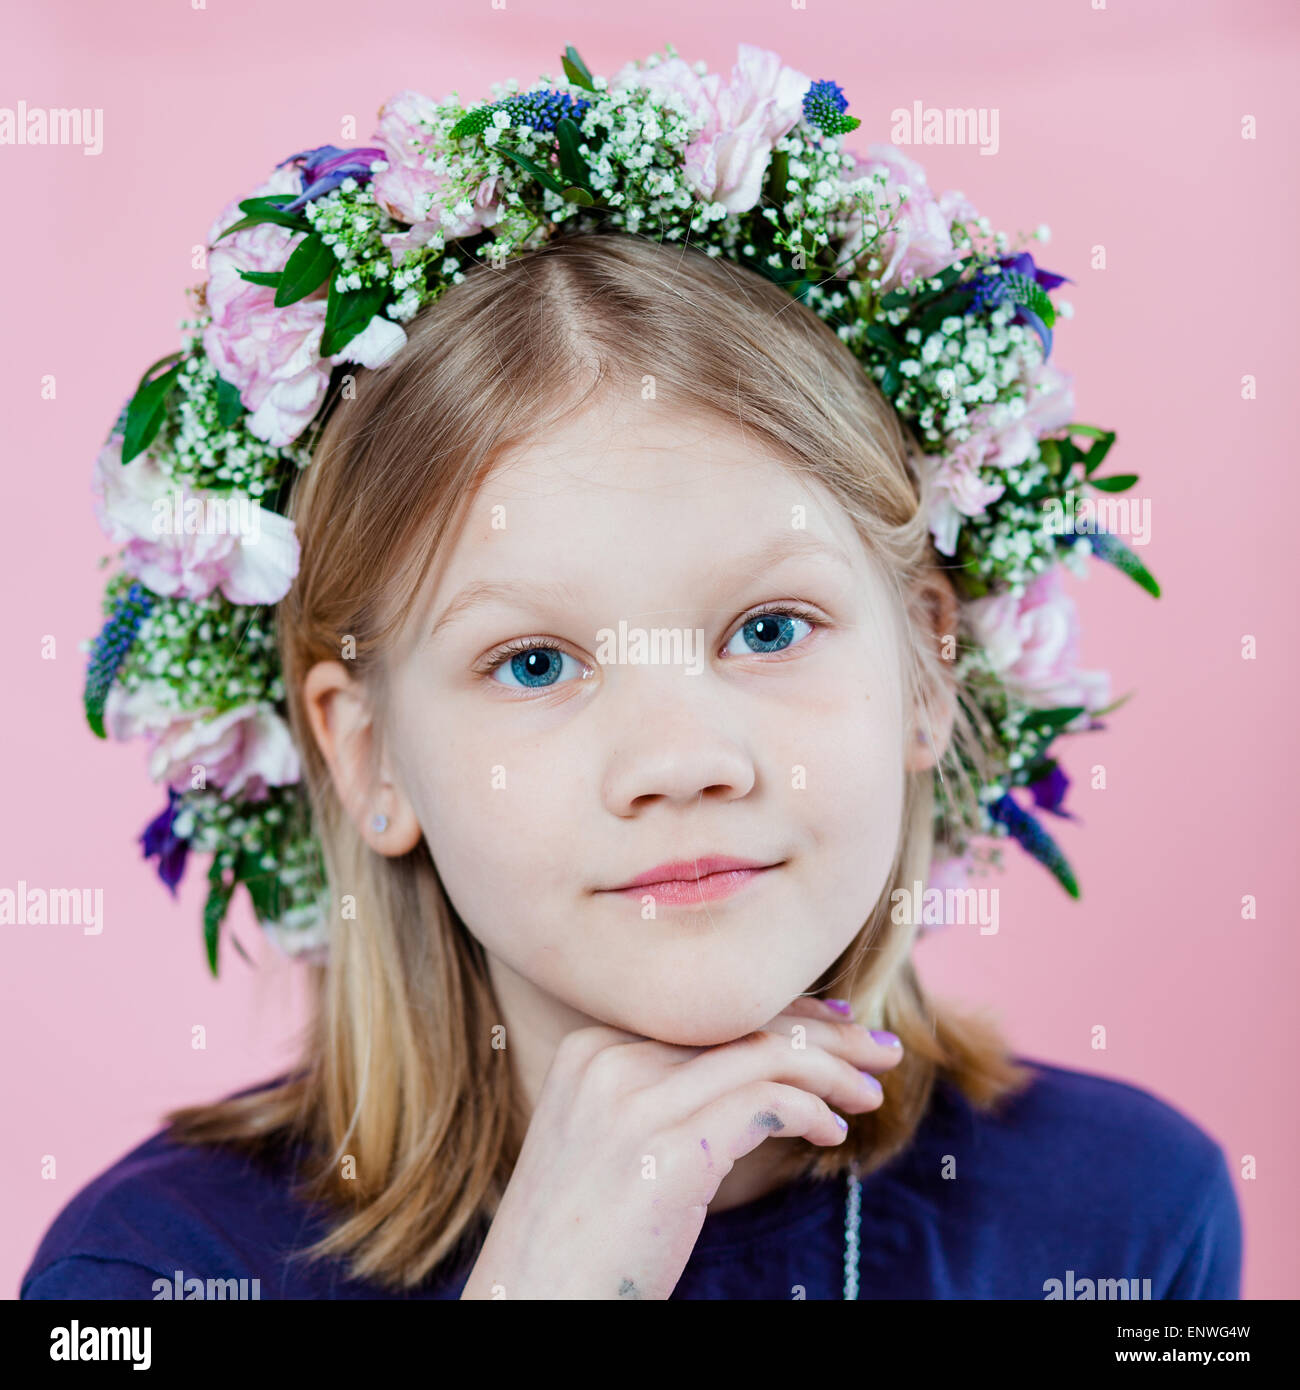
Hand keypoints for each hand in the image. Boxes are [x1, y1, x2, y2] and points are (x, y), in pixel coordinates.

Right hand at [458, 997, 902, 1298]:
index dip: (782, 1011)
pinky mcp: (667, 1152)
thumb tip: (756, 1071)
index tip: (836, 1022)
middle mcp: (608, 1060)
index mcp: (591, 1047)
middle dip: (824, 1031)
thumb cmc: (579, 1237)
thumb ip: (663, 1094)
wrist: (533, 1302)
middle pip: (741, 1022)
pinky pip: (767, 1105)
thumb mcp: (609, 1143)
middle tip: (880, 1048)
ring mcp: (633, 1103)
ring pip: (764, 1055)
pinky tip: (833, 1136)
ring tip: (871, 1095)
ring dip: (833, 1070)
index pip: (708, 1009)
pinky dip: (813, 1111)